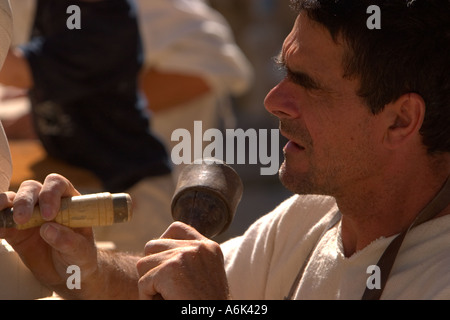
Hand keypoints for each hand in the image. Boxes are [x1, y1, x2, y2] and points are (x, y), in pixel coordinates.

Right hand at [0, 174, 98, 293]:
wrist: (69, 272)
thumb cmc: (80, 256)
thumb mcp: (81, 251)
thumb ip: (68, 240)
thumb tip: (47, 229)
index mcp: (69, 201)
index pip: (57, 185)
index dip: (50, 194)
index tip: (48, 214)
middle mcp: (47, 203)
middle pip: (32, 188)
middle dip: (25, 200)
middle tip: (24, 219)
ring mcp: (30, 215)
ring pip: (13, 199)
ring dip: (5, 204)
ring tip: (10, 218)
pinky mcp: (15, 231)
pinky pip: (2, 220)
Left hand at [136, 221, 229, 299]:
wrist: (215, 319)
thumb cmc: (207, 304)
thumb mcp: (205, 274)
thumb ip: (189, 259)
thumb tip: (155, 248)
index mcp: (208, 247)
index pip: (176, 228)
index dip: (162, 244)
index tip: (164, 265)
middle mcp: (197, 247)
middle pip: (153, 245)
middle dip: (152, 268)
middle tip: (164, 288)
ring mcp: (184, 256)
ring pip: (143, 264)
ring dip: (149, 284)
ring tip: (166, 297)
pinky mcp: (170, 270)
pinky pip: (143, 282)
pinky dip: (147, 297)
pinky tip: (166, 302)